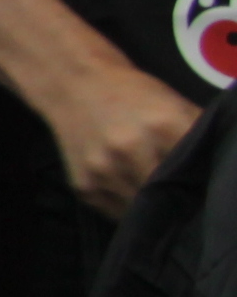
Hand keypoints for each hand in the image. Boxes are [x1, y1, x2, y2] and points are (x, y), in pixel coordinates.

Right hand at [43, 59, 210, 218]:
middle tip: (185, 200)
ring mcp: (104, 170)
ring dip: (154, 210)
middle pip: (171, 196)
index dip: (205, 185)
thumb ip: (199, 135)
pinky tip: (133, 195)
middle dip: (180, 201)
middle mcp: (130, 149)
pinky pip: (116, 213)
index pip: (198, 174)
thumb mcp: (174, 104)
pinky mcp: (84, 185)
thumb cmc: (133, 94)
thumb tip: (222, 170)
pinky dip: (128, 209)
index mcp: (162, 126)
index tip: (207, 191)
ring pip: (144, 210)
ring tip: (160, 201)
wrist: (74, 84)